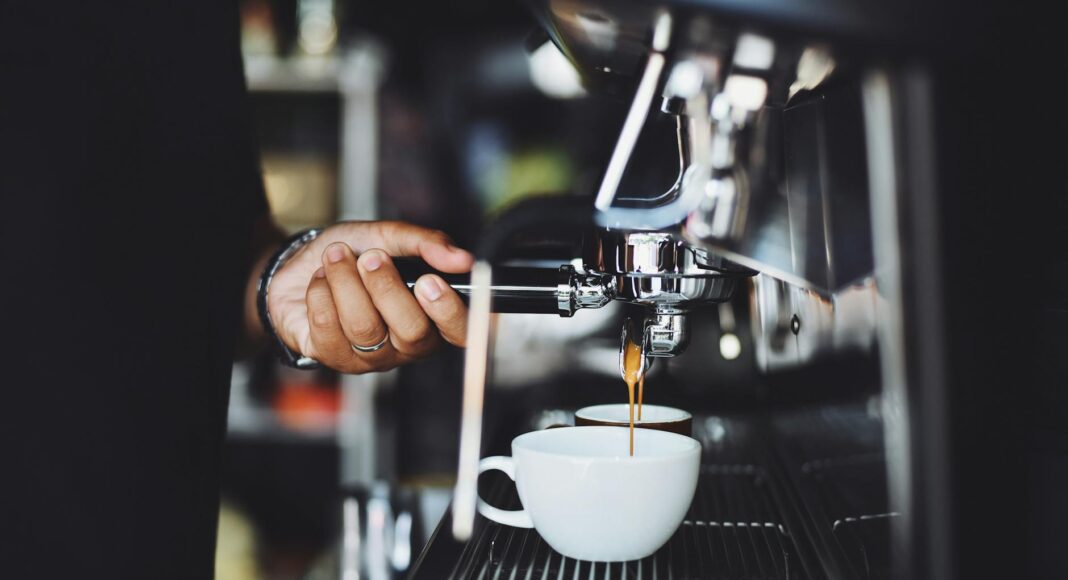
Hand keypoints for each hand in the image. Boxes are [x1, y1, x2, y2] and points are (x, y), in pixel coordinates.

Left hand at [267, 221, 472, 372]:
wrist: (300, 264)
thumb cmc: (352, 254)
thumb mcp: (389, 236)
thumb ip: (426, 244)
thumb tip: (462, 258)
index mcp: (434, 316)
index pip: (461, 332)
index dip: (449, 311)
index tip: (429, 280)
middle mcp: (408, 344)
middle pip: (413, 332)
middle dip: (387, 287)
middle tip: (370, 257)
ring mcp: (372, 356)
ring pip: (365, 327)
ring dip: (346, 281)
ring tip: (336, 257)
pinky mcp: (334, 358)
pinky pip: (329, 326)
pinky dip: (320, 292)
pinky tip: (320, 280)